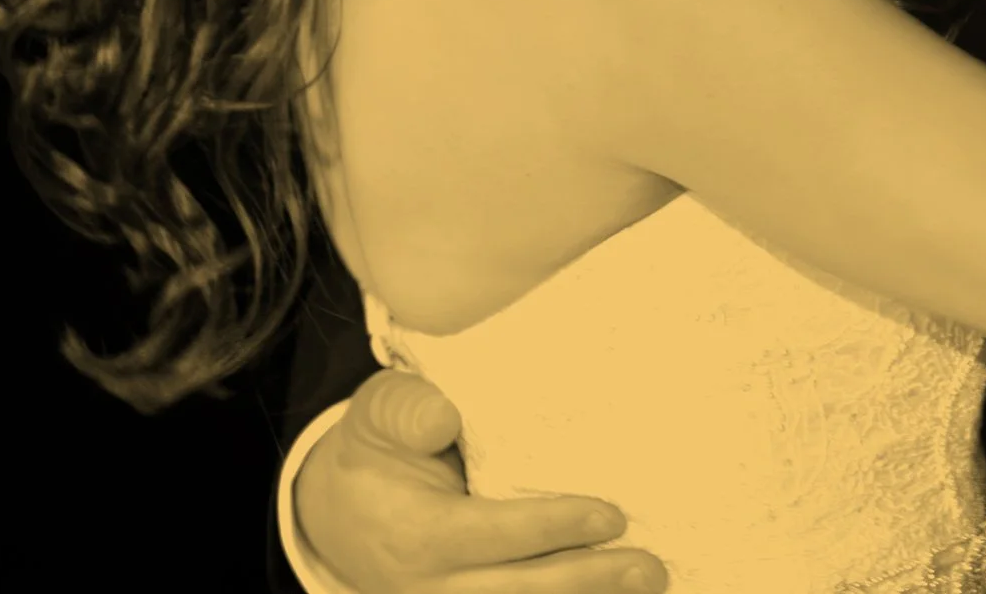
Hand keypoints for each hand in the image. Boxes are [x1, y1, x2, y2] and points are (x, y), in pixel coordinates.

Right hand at [295, 371, 663, 592]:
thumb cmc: (375, 449)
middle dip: (587, 579)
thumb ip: (407, 409)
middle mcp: (430, 586)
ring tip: (647, 583)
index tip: (611, 515)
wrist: (337, 509)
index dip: (551, 527)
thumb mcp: (377, 413)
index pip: (489, 535)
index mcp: (414, 533)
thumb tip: (444, 419)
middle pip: (517, 590)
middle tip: (649, 566)